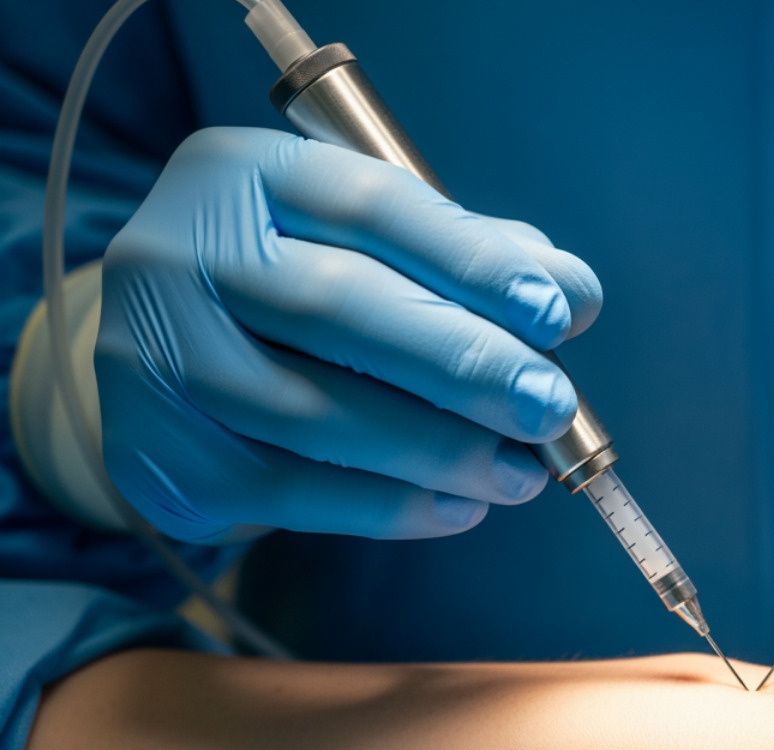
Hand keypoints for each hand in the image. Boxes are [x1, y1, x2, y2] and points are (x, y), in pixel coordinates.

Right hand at [96, 127, 601, 543]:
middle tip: (552, 407)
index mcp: (242, 174)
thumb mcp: (380, 250)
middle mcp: (177, 251)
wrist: (169, 367)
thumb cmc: (303, 293)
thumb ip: (474, 259)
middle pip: (342, 306)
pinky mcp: (163, 456)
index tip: (558, 314)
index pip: (372, 205)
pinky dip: (391, 507)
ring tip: (520, 473)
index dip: (474, 261)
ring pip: (319, 412)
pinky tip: (459, 508)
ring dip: (440, 451)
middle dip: (466, 364)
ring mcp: (157, 356)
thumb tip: (574, 295)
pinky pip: (293, 492)